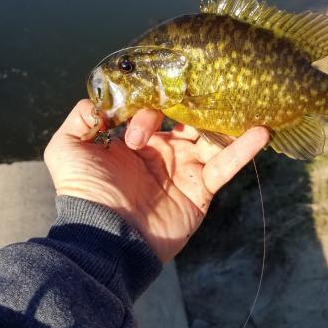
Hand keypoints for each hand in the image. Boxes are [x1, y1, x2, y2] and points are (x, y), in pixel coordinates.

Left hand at [44, 100, 269, 261]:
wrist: (106, 237)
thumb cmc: (84, 193)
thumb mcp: (66, 150)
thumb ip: (80, 120)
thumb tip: (100, 100)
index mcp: (136, 141)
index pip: (154, 110)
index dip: (149, 109)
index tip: (137, 130)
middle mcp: (164, 151)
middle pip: (187, 119)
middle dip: (193, 105)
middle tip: (205, 91)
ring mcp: (185, 169)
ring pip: (211, 138)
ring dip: (228, 121)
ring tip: (246, 100)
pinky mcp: (201, 189)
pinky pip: (225, 166)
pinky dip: (243, 150)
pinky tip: (261, 131)